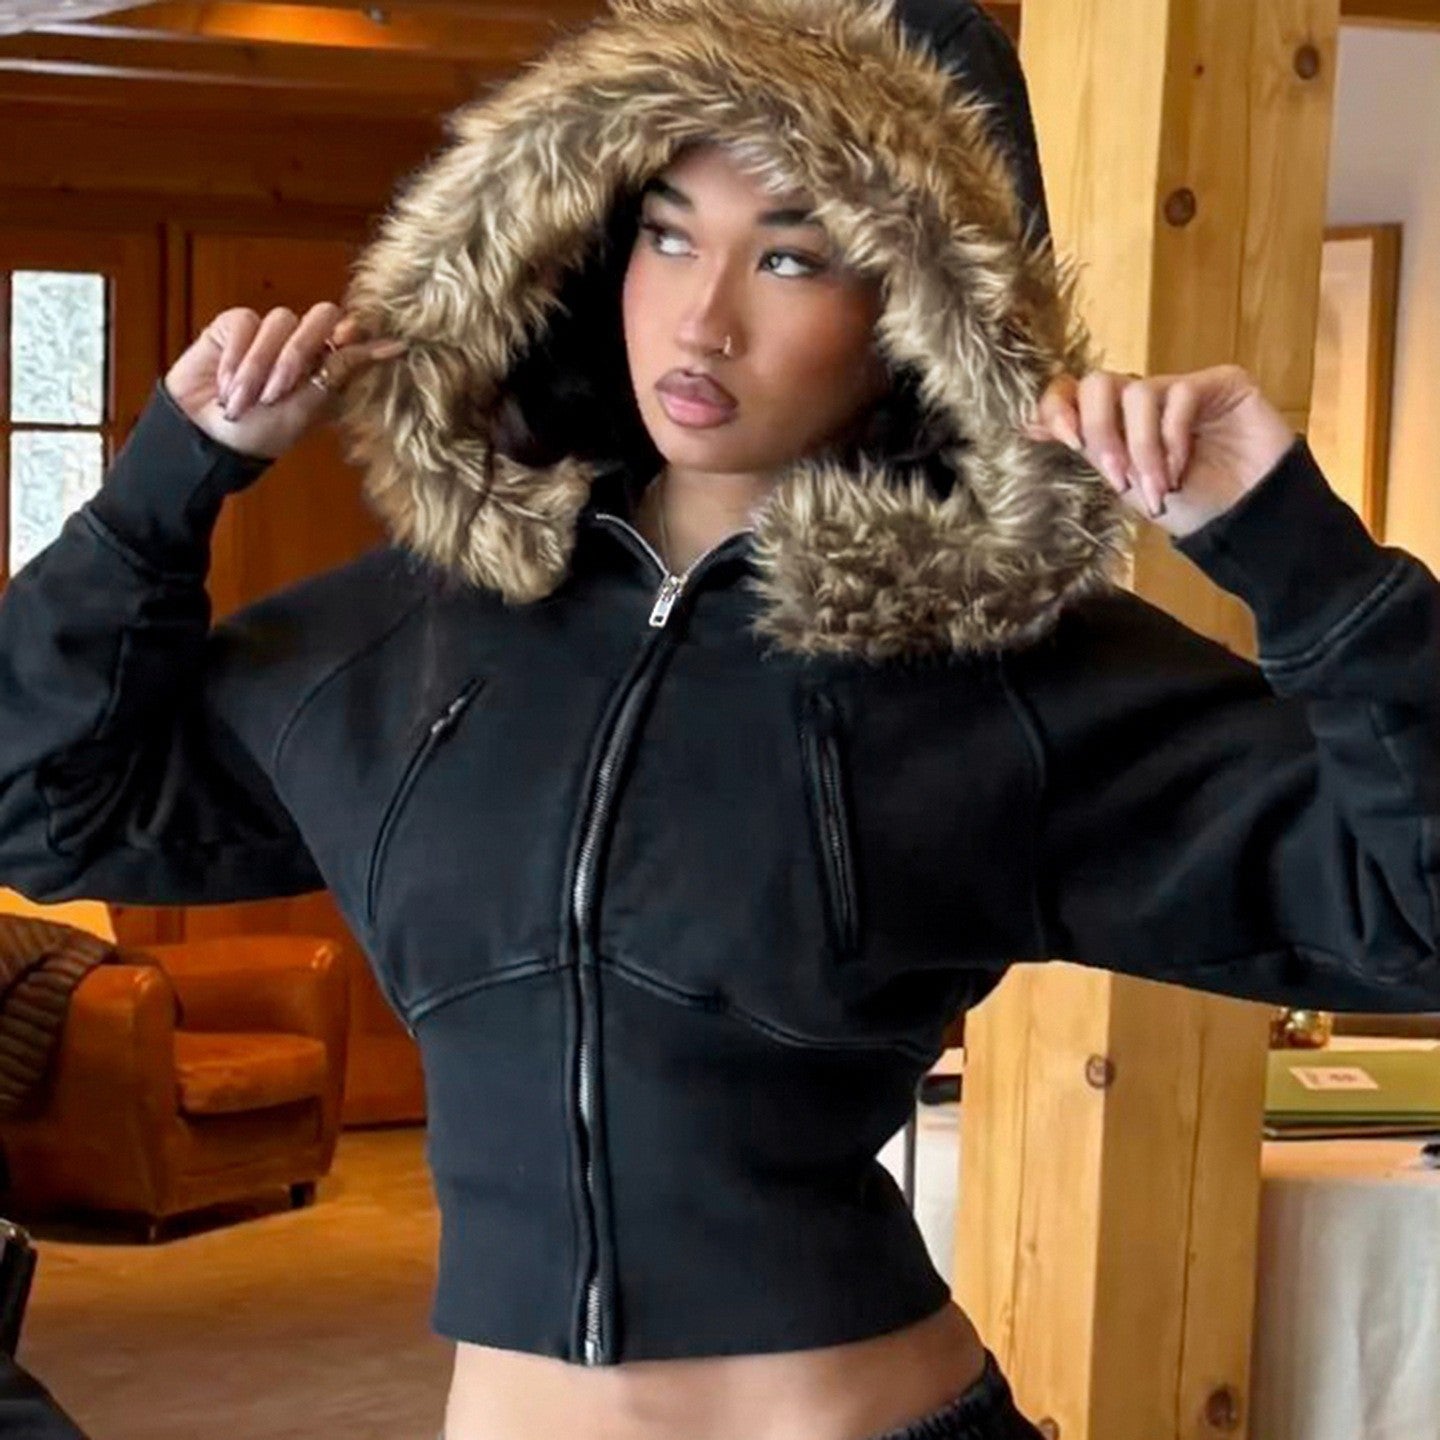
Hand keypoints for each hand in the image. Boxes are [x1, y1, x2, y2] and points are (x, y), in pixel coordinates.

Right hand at [163, 303, 407, 462]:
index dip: (363, 337)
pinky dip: (236, 357)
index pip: (349, 339)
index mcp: (325, 367)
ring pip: (280, 321)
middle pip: (320, 317)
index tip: (385, 343)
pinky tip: (226, 384)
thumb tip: (393, 346)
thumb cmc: (261, 432)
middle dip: (299, 352)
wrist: (207, 436)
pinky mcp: (235, 326)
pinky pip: (245, 324)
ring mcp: (269, 332)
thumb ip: (341, 372)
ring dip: (261, 365)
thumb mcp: (306, 408)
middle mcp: (301, 345)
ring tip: (244, 400)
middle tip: (278, 391)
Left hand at [1024, 363, 1297, 539]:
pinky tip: (1180, 471)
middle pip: (1099, 383)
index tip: (1064, 440)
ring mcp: (1181, 387)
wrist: (1246, 521)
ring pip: (1138, 393)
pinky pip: (1180, 395)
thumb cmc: (1186, 507)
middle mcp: (1144, 398)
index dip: (1059, 407)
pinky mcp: (1220, 383)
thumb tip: (1028, 423)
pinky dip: (1172, 438)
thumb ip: (1086, 448)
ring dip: (1142, 449)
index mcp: (1116, 421)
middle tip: (1117, 478)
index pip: (1073, 392)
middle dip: (1100, 431)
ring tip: (1157, 489)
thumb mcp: (1125, 483)